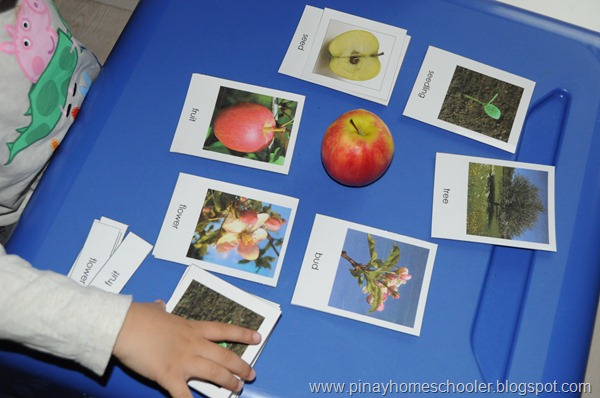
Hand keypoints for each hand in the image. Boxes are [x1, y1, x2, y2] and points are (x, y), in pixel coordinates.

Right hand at [113, 300, 260, 397]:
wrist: (123, 325)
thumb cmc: (138, 316)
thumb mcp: (155, 310)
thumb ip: (162, 310)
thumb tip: (160, 305)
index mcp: (192, 328)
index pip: (224, 330)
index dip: (243, 334)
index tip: (257, 337)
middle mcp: (193, 344)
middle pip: (225, 356)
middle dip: (241, 367)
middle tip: (251, 374)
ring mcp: (184, 360)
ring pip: (215, 373)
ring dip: (229, 383)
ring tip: (237, 389)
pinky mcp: (169, 375)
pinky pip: (184, 395)